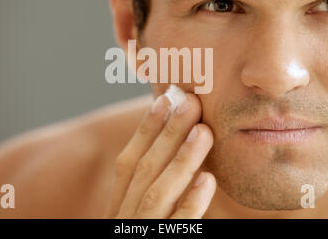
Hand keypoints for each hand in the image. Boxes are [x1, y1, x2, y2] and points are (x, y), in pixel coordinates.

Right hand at [104, 91, 215, 218]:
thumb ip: (152, 193)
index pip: (128, 164)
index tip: (163, 100)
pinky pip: (177, 226)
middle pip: (143, 171)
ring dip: (181, 158)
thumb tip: (176, 148)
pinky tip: (209, 179)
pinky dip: (192, 202)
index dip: (145, 130)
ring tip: (203, 130)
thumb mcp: (140, 218)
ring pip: (157, 193)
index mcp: (118, 208)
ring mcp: (140, 231)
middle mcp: (124, 218)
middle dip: (167, 134)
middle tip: (191, 102)